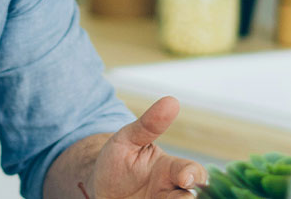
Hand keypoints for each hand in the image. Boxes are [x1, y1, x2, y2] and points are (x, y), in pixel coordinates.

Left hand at [83, 96, 207, 198]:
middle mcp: (171, 192)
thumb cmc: (117, 160)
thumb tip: (172, 101)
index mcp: (171, 170)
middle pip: (191, 197)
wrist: (97, 186)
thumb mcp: (127, 140)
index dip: (193, 175)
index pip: (192, 172)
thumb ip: (148, 125)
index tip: (184, 178)